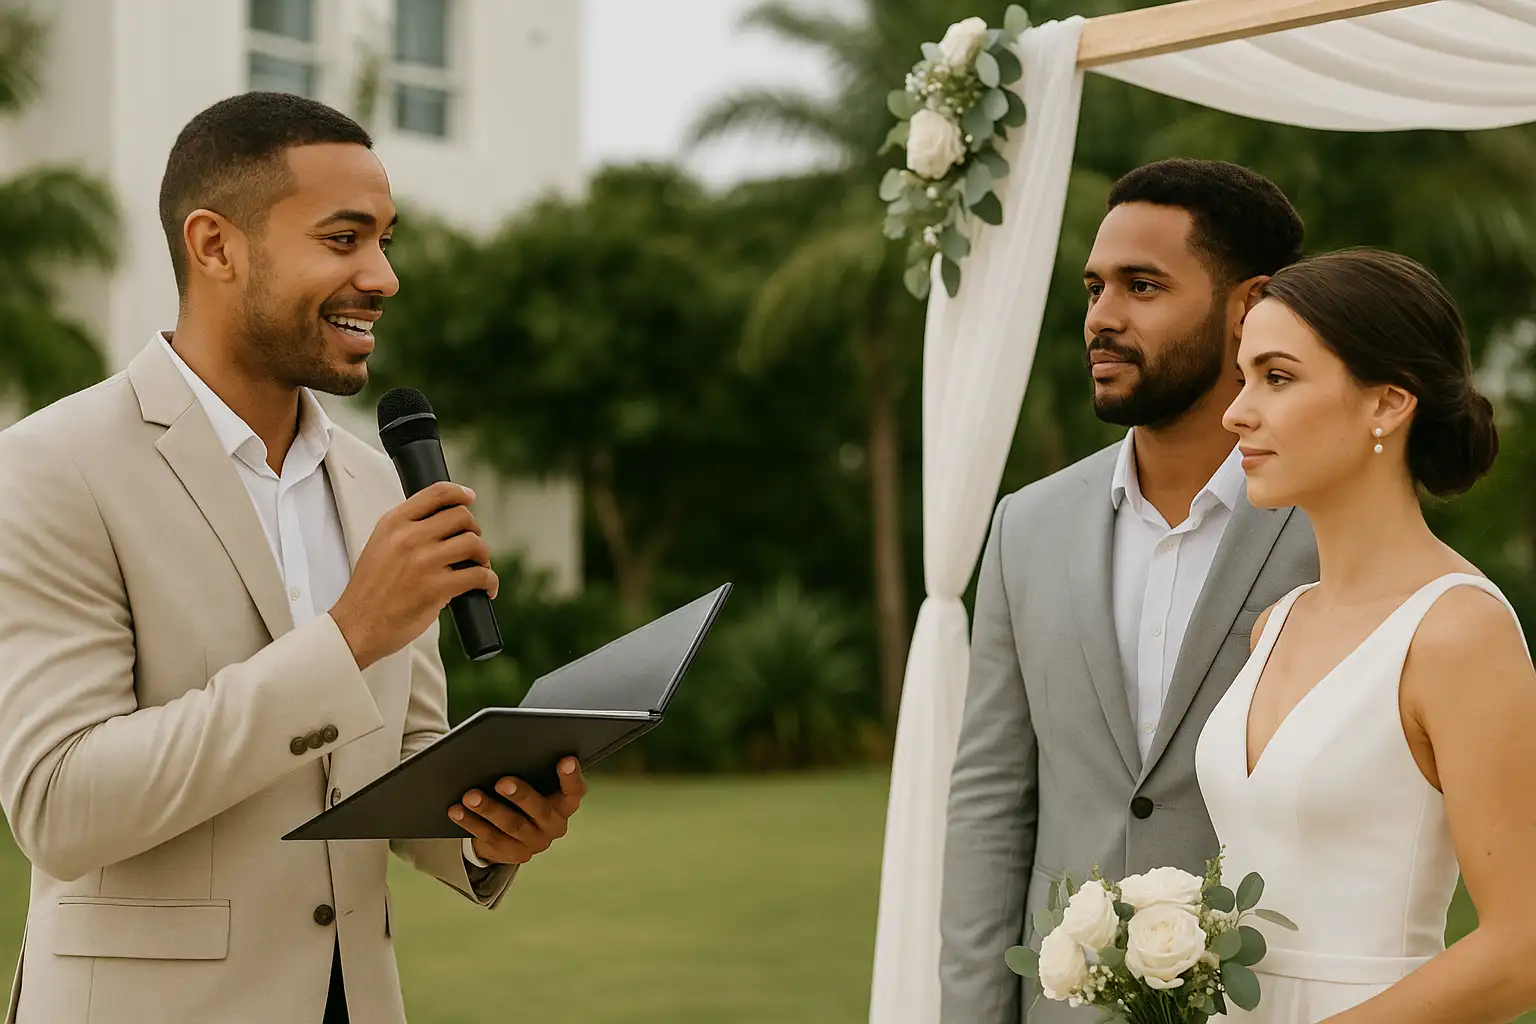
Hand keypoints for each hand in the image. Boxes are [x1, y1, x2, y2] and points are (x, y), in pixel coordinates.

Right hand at [329, 481, 497, 669]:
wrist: (356, 626)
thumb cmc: (371, 590)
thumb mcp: (380, 546)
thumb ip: (407, 530)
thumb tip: (445, 525)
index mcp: (394, 523)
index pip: (437, 493)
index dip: (459, 493)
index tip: (470, 498)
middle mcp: (409, 537)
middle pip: (461, 517)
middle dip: (474, 530)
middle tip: (472, 547)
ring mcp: (423, 562)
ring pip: (474, 543)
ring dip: (483, 556)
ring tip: (479, 568)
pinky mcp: (436, 588)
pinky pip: (479, 575)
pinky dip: (490, 581)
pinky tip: (487, 588)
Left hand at [449, 758, 586, 865]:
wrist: (512, 830)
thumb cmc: (526, 793)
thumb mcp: (535, 781)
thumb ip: (532, 768)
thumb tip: (510, 744)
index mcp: (565, 803)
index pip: (575, 790)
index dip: (572, 776)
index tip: (566, 760)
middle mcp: (555, 825)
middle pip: (540, 810)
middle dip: (521, 795)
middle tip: (502, 782)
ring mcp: (535, 842)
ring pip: (512, 825)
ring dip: (490, 810)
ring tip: (471, 796)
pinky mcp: (513, 854)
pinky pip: (491, 838)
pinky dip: (472, 823)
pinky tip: (457, 811)